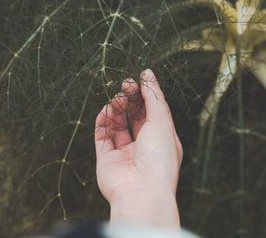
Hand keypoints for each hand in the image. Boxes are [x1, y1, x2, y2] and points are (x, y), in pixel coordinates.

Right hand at [94, 69, 182, 228]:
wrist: (142, 191)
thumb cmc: (159, 158)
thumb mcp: (162, 121)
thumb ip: (154, 96)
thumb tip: (148, 74)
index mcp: (162, 140)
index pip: (153, 112)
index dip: (146, 95)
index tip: (139, 79)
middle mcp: (144, 147)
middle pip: (135, 117)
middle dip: (130, 99)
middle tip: (125, 85)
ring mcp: (124, 153)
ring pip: (118, 125)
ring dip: (116, 108)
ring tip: (116, 98)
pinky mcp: (107, 159)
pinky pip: (102, 136)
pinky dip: (103, 121)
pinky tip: (106, 109)